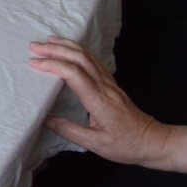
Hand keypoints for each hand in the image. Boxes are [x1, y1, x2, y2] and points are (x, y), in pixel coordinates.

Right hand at [30, 37, 179, 168]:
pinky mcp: (112, 85)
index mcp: (99, 100)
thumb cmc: (126, 144)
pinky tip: (72, 51)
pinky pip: (95, 62)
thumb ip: (68, 131)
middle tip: (35, 47)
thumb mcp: (96, 144)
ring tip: (49, 41)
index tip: (34, 64)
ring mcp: (110, 84)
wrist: (153, 141)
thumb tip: (45, 119)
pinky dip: (79, 52)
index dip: (53, 65)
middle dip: (56, 49)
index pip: (74, 74)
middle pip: (80, 59)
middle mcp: (105, 87)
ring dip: (68, 46)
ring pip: (88, 57)